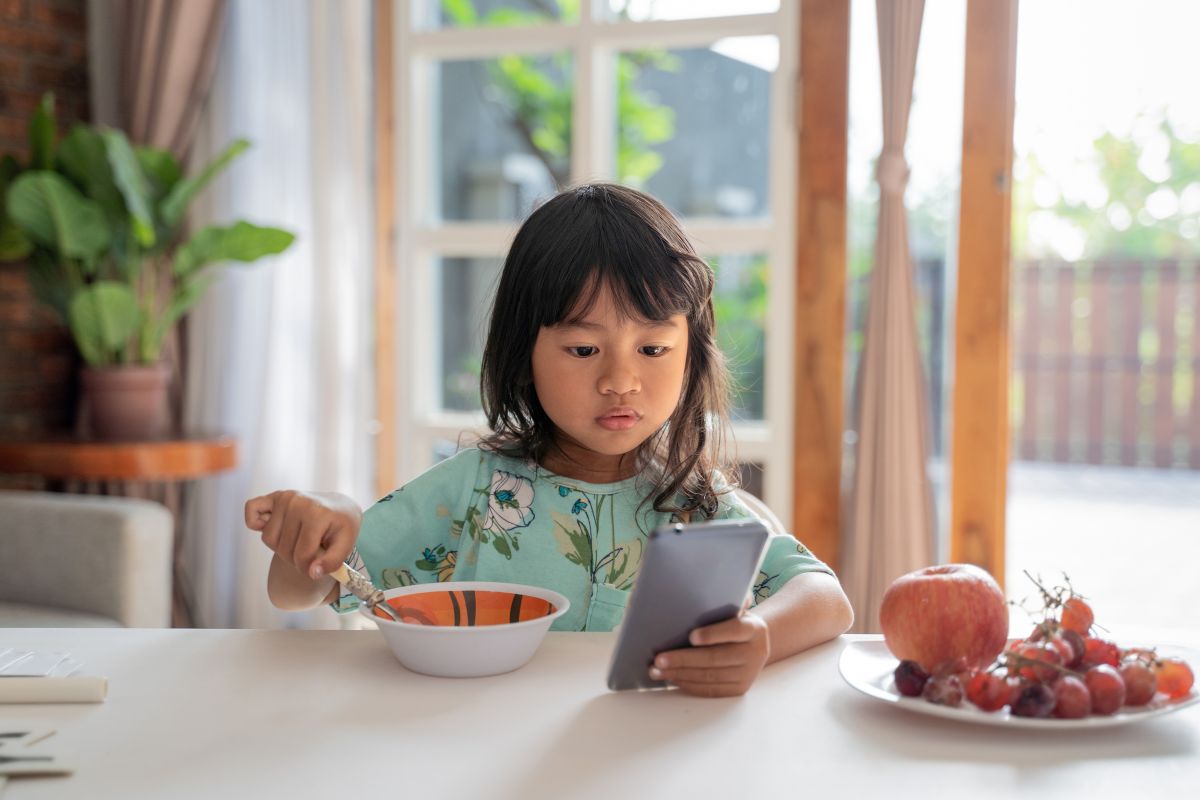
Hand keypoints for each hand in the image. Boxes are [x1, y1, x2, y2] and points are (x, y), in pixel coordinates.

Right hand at [244, 490, 360, 580]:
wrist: (340, 507)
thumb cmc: (342, 527)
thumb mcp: (347, 545)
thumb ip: (332, 562)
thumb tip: (312, 573)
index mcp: (317, 514)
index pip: (302, 555)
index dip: (309, 568)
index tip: (318, 565)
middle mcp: (297, 502)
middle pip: (284, 549)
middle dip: (296, 558)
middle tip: (311, 550)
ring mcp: (284, 498)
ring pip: (268, 539)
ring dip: (281, 546)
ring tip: (299, 540)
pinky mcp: (274, 496)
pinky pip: (252, 509)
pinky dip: (256, 522)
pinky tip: (273, 526)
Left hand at [648, 609, 770, 697]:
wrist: (755, 643)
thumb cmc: (734, 620)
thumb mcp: (735, 607)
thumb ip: (724, 597)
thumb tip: (700, 584)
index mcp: (754, 629)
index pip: (734, 630)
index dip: (713, 634)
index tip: (690, 636)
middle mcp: (756, 653)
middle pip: (716, 658)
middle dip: (684, 659)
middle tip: (659, 659)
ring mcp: (748, 674)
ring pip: (710, 677)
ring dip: (680, 674)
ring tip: (657, 671)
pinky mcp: (738, 689)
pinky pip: (710, 690)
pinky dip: (688, 684)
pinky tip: (671, 678)